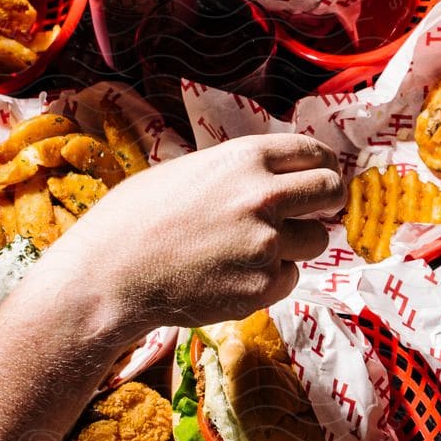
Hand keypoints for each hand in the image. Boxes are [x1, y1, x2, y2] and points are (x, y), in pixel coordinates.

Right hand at [41, 134, 344, 342]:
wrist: (109, 276)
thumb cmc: (135, 219)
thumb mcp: (188, 170)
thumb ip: (238, 171)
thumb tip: (278, 174)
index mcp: (244, 159)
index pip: (314, 153)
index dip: (324, 165)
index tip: (325, 175)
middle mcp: (263, 197)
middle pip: (331, 191)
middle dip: (327, 200)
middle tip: (315, 210)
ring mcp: (266, 245)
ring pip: (316, 240)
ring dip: (296, 243)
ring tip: (252, 248)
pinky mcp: (262, 287)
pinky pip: (290, 278)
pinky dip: (271, 278)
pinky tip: (233, 275)